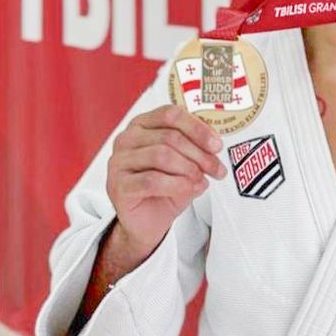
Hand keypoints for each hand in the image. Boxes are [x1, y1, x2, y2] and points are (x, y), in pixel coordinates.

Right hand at [105, 105, 225, 257]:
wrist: (148, 222)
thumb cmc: (166, 188)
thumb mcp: (186, 163)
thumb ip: (197, 148)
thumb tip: (214, 144)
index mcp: (142, 125)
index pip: (171, 114)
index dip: (198, 128)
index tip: (217, 145)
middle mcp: (127, 139)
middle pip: (170, 136)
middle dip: (200, 154)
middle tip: (216, 169)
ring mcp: (119, 162)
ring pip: (162, 155)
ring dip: (189, 169)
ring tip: (201, 179)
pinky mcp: (118, 185)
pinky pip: (152, 181)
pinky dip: (177, 184)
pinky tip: (189, 189)